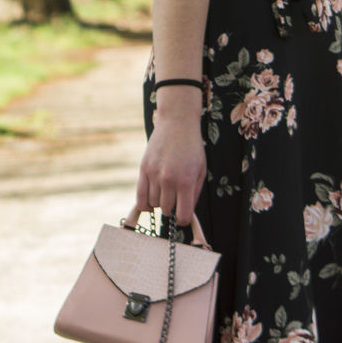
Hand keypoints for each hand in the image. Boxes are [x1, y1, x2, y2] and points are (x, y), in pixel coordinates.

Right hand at [131, 110, 206, 226]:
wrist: (177, 123)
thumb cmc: (192, 147)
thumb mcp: (201, 170)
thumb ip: (194, 194)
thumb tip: (186, 213)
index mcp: (186, 181)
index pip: (182, 215)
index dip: (183, 219)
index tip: (183, 215)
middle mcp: (168, 179)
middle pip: (166, 210)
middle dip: (172, 209)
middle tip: (176, 199)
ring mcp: (154, 174)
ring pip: (153, 204)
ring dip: (160, 203)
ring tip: (166, 192)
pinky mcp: (143, 169)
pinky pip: (140, 196)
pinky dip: (145, 204)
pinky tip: (150, 202)